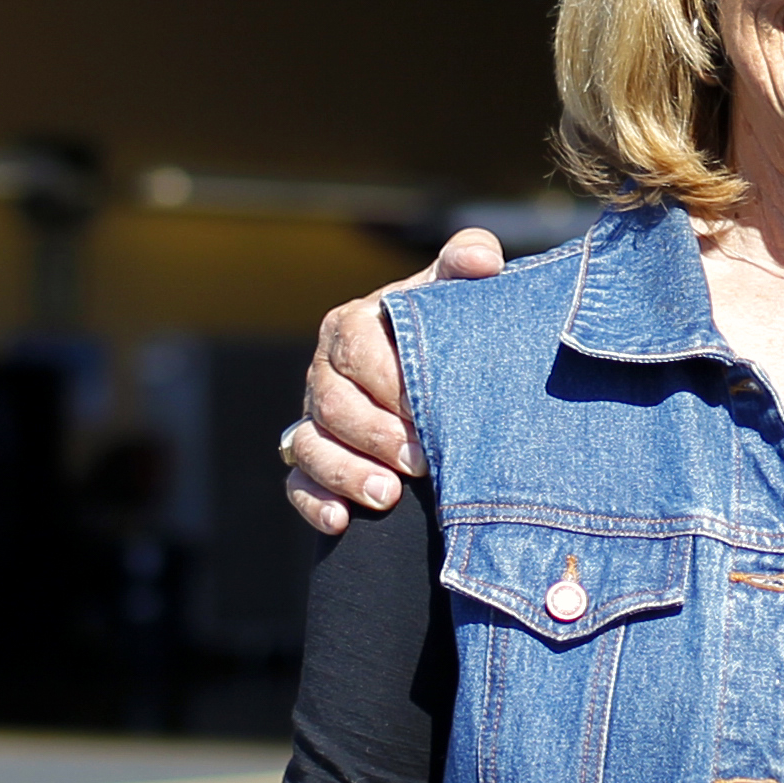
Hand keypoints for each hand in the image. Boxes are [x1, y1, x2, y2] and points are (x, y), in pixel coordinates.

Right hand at [279, 230, 499, 533]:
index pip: (356, 349)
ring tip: (388, 497)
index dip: (389, 381)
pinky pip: (299, 483)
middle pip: (331, 403)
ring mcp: (313, 420)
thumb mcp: (451, 296)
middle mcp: (324, 372)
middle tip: (421, 461)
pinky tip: (342, 521)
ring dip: (346, 474)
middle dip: (374, 435)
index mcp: (351, 326)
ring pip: (310, 446)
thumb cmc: (442, 335)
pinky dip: (317, 503)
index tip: (426, 409)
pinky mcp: (311, 463)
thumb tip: (484, 262)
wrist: (437, 383)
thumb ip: (466, 265)